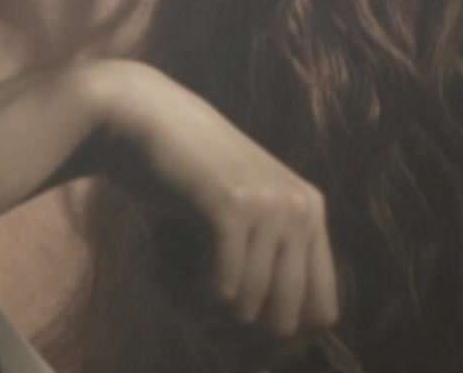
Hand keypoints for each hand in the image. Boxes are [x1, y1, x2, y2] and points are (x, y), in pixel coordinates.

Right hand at [84, 60, 339, 339]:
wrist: (139, 117)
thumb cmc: (179, 175)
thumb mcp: (239, 213)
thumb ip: (265, 259)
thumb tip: (273, 345)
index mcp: (310, 211)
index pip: (323, 311)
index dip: (281, 334)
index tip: (235, 330)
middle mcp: (301, 207)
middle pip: (289, 321)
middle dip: (240, 333)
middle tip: (198, 311)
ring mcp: (270, 204)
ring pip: (252, 310)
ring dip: (207, 313)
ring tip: (177, 282)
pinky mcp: (232, 206)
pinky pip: (223, 291)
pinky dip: (191, 295)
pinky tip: (168, 267)